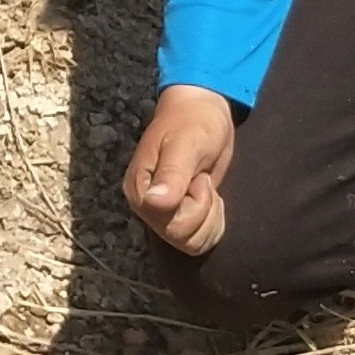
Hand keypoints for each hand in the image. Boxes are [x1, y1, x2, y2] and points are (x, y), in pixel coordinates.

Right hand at [127, 85, 235, 256]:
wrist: (203, 111)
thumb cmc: (194, 122)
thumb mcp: (186, 144)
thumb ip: (172, 174)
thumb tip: (155, 204)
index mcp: (140, 191)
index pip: (169, 225)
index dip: (194, 206)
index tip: (196, 177)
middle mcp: (147, 208)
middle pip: (182, 238)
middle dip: (203, 209)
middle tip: (201, 178)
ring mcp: (163, 215)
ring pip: (192, 244)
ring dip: (209, 217)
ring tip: (204, 185)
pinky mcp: (180, 217)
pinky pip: (200, 240)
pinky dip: (213, 222)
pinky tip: (210, 197)